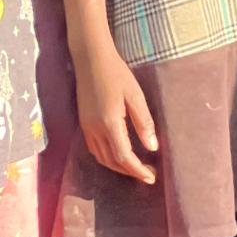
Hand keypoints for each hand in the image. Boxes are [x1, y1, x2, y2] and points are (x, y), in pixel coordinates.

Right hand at [76, 44, 158, 183]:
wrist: (91, 59)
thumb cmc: (116, 74)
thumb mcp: (135, 96)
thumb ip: (144, 123)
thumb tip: (153, 148)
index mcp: (110, 123)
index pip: (124, 157)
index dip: (138, 170)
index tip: (152, 177)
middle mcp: (95, 130)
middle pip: (112, 161)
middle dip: (130, 172)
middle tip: (147, 174)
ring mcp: (86, 127)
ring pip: (101, 158)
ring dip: (118, 167)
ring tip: (135, 168)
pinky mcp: (83, 123)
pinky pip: (94, 149)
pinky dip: (107, 158)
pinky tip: (118, 155)